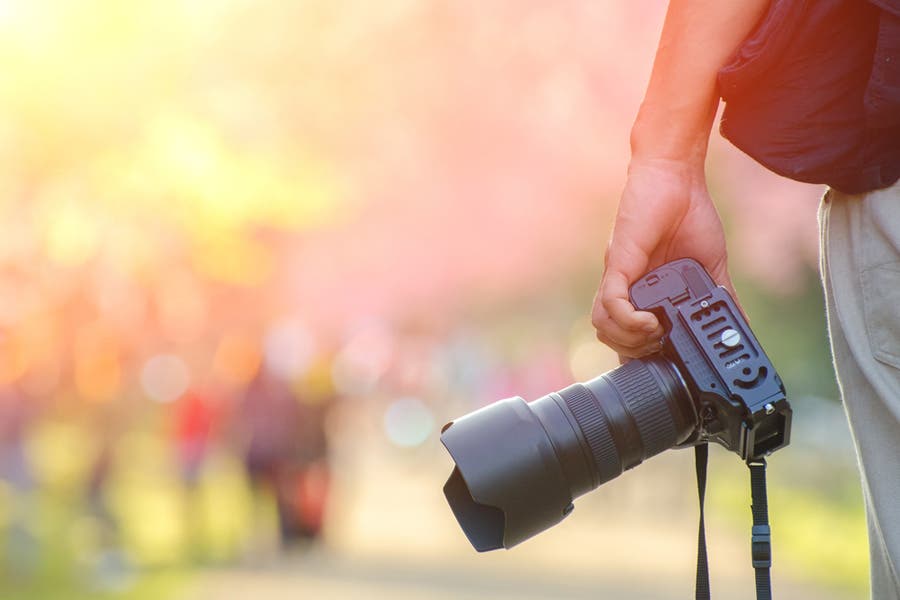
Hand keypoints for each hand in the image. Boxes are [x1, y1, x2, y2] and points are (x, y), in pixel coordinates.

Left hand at [591, 158, 737, 358]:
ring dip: (629, 339)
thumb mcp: (710, 266)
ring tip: (656, 333)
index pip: (628, 337)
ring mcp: (620, 277)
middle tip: (663, 346)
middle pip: (612, 338)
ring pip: (603, 325)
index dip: (641, 354)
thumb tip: (742, 325)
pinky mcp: (619, 264)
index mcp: (645, 293)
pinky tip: (650, 321)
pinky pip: (610, 303)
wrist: (678, 178)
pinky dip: (627, 319)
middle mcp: (627, 288)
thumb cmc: (690, 216)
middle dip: (636, 352)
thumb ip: (720, 298)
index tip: (665, 359)